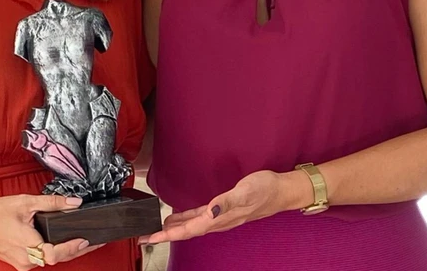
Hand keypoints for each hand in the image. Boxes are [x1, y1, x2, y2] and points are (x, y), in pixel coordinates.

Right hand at [0, 194, 104, 268]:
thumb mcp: (25, 202)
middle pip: (58, 258)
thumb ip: (52, 203)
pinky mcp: (19, 262)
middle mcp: (25, 260)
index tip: (87, 240)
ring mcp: (21, 263)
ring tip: (84, 241)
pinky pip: (41, 259)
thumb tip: (75, 203)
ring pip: (50, 260)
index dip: (73, 248)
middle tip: (96, 241)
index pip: (57, 254)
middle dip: (78, 250)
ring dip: (67, 252)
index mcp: (27, 245)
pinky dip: (53, 252)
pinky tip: (63, 244)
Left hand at [138, 170, 309, 243]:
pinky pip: (199, 218)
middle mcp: (218, 221)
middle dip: (164, 235)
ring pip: (191, 226)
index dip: (168, 235)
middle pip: (186, 232)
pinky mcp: (223, 209)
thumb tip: (210, 211)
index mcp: (220, 218)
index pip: (189, 230)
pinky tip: (177, 217)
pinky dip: (185, 219)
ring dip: (173, 229)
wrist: (282, 190)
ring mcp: (220, 217)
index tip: (150, 238)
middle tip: (144, 237)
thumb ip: (227, 202)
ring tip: (155, 229)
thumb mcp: (246, 191)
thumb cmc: (266, 189)